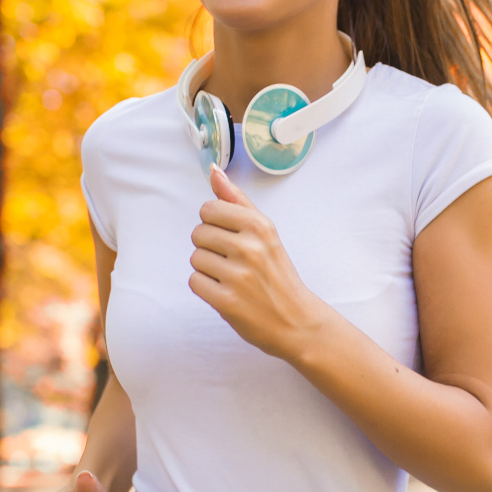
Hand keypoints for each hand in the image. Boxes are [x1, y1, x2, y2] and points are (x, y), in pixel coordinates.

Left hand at [188, 166, 328, 358]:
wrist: (296, 321)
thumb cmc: (277, 274)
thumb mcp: (265, 232)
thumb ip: (237, 200)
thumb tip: (214, 170)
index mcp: (259, 226)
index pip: (208, 209)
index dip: (215, 225)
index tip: (232, 238)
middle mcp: (249, 248)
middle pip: (198, 233)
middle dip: (210, 247)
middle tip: (233, 262)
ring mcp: (238, 276)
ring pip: (195, 258)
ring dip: (207, 269)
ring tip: (231, 278)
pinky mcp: (226, 301)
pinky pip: (195, 282)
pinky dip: (206, 288)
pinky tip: (226, 292)